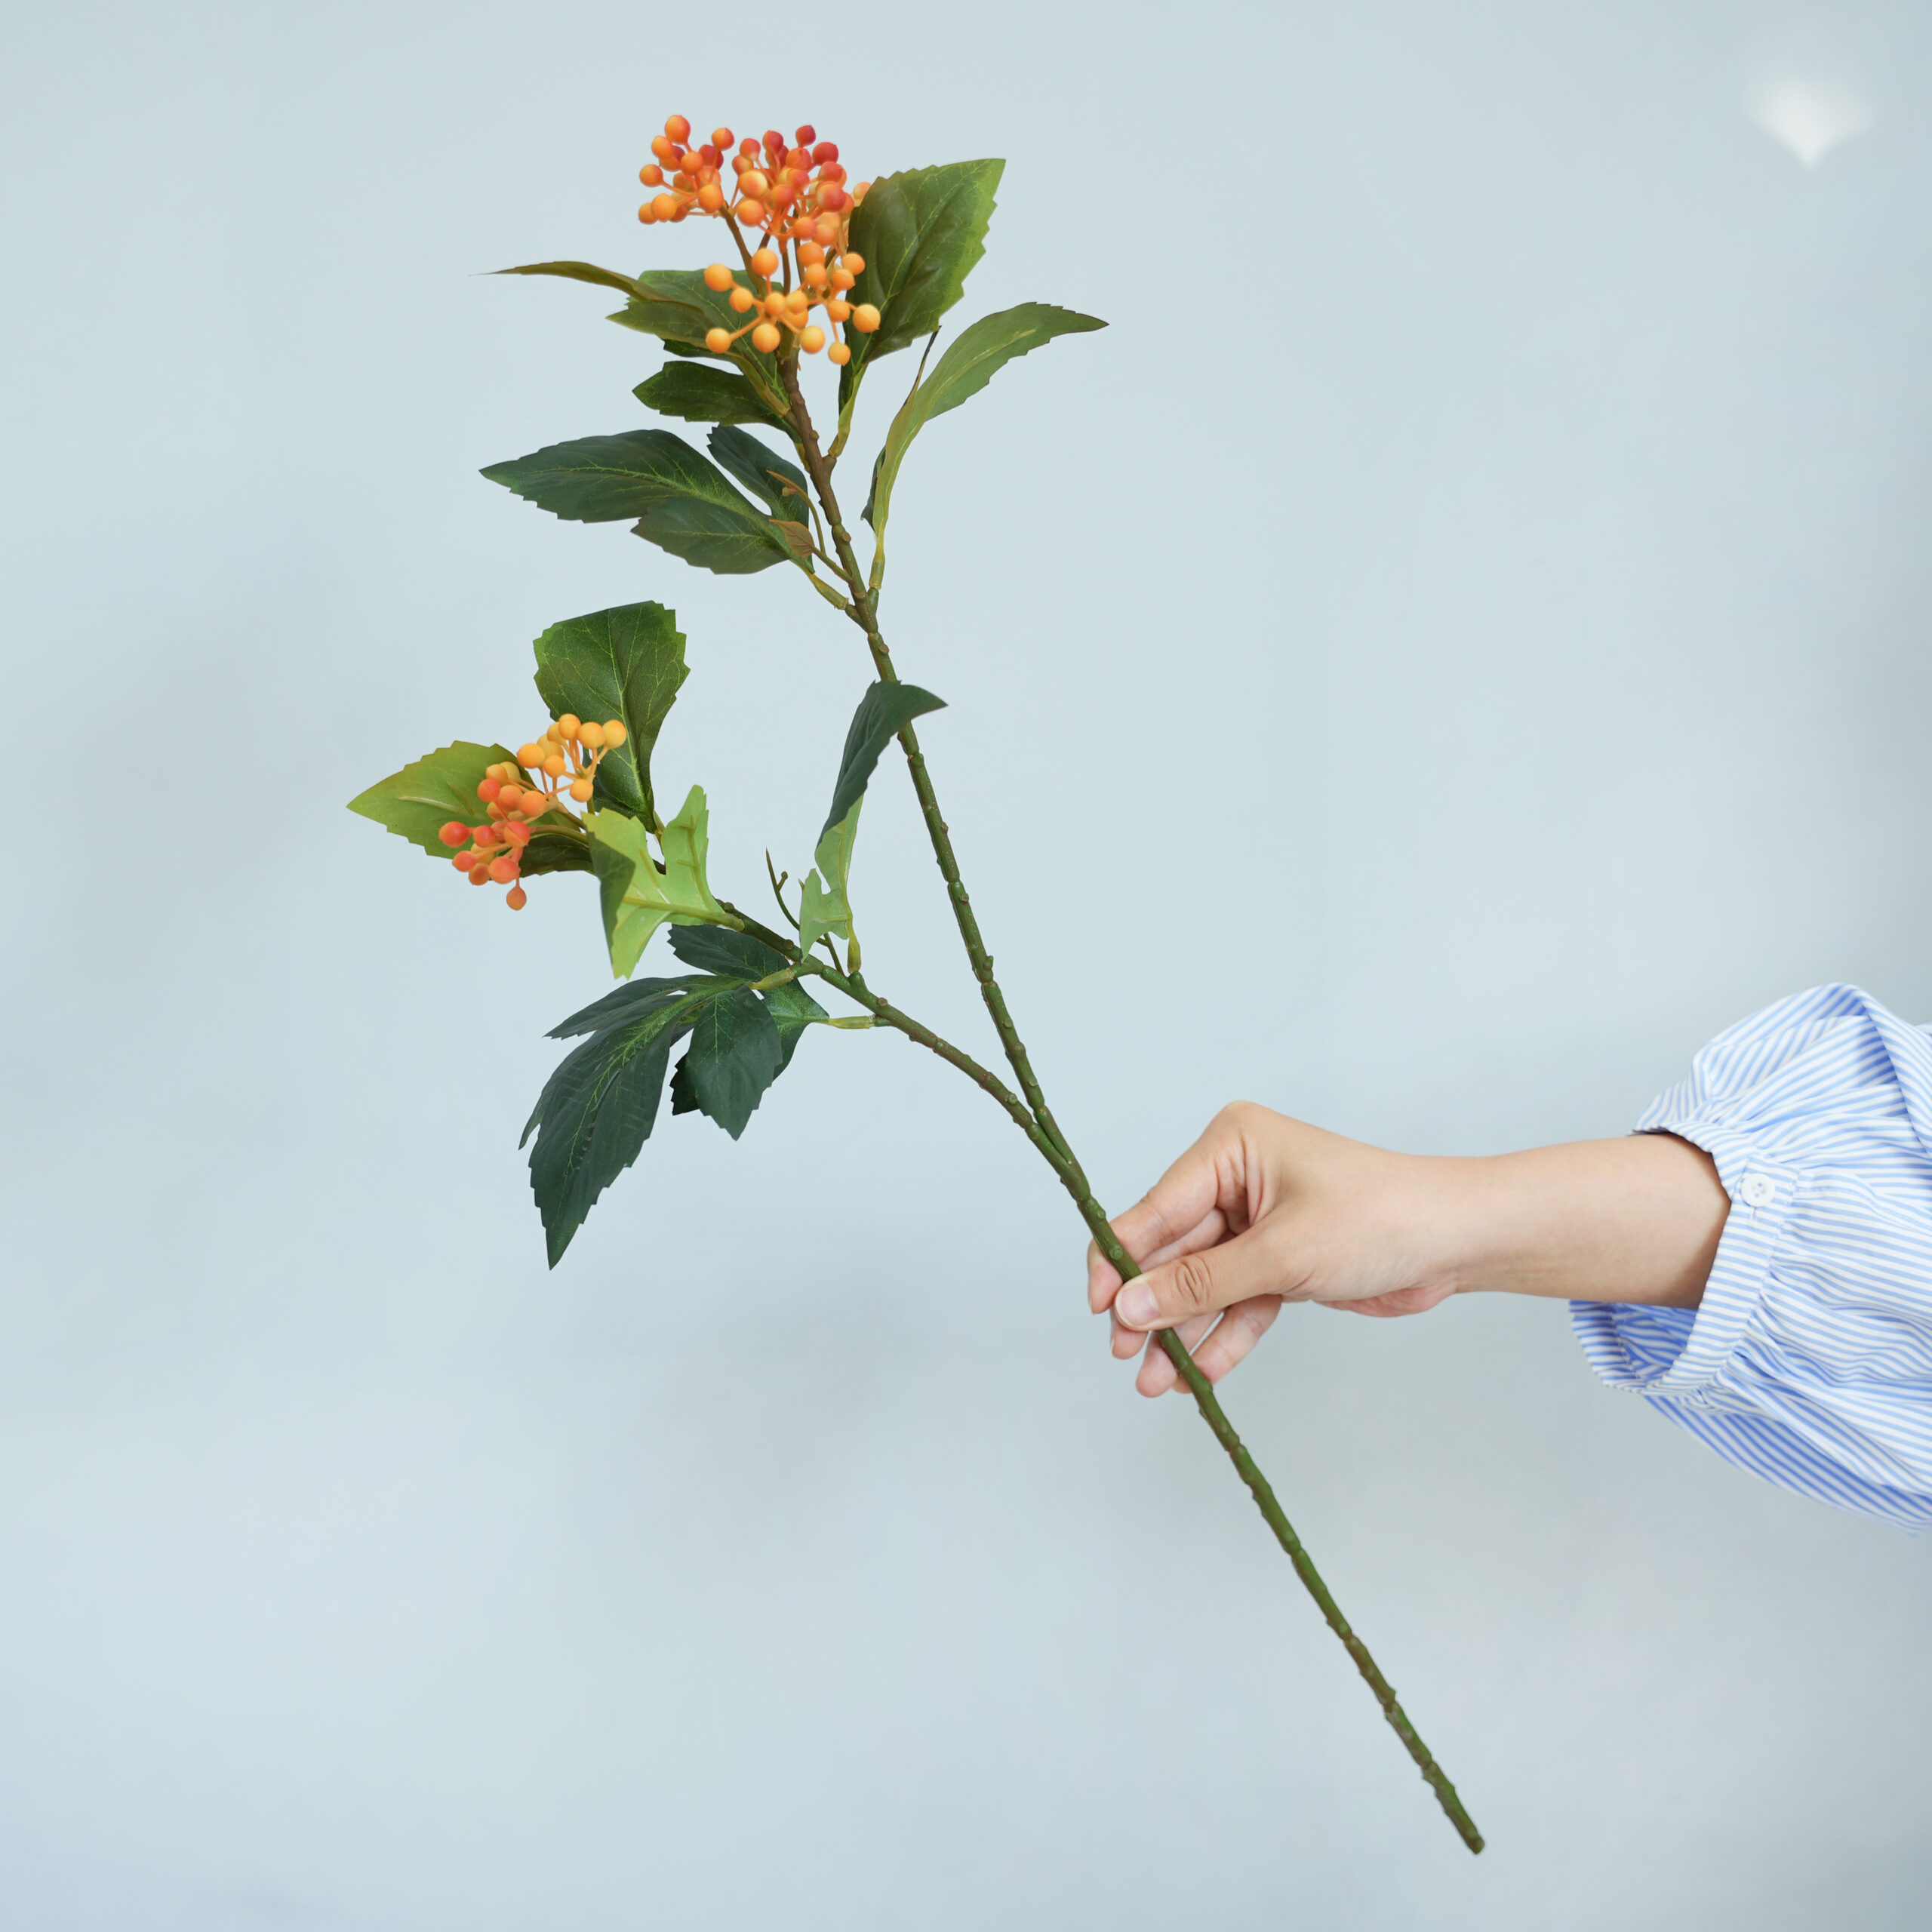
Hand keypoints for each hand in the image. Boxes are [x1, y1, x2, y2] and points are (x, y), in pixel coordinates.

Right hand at [1086, 1104, 1461, 1396]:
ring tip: (1153, 1381)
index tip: (1098, 1308)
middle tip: (1123, 1354)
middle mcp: (1236, 1179)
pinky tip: (1199, 1376)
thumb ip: (1200, 1284)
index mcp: (1230, 1147)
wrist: (1456, 1243)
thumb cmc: (1379, 1218)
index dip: (1120, 1260)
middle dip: (1151, 1306)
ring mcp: (1257, 1223)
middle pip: (1173, 1250)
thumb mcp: (1281, 1254)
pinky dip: (1221, 1337)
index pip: (1155, 1208)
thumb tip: (1128, 1306)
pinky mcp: (1280, 1262)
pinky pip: (1236, 1302)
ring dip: (1180, 1332)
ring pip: (1201, 1284)